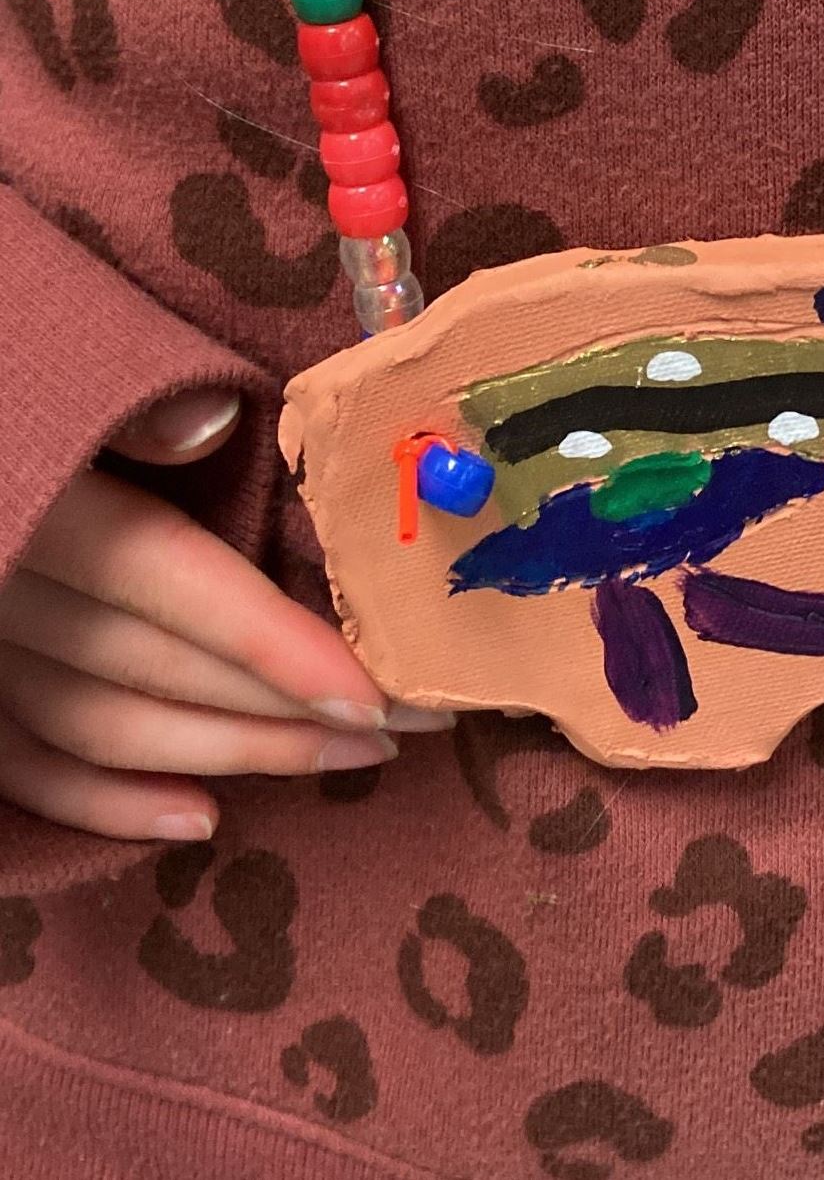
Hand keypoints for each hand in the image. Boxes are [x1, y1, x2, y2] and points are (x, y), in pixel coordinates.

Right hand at [0, 388, 452, 841]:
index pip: (173, 583)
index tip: (380, 695)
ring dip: (238, 753)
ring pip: (109, 727)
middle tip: (412, 721)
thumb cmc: (23, 382)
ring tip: (355, 759)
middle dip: (293, 706)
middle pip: (160, 668)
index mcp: (43, 505)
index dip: (278, 647)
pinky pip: (29, 768)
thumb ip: (141, 406)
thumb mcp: (73, 374)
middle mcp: (3, 588)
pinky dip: (112, 803)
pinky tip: (205, 818)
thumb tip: (210, 416)